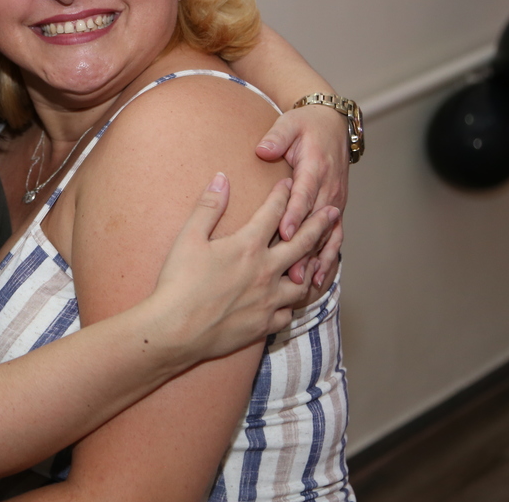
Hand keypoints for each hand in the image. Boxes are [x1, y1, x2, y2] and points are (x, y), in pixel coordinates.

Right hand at [152, 173, 340, 361]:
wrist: (176, 330)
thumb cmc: (178, 282)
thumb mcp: (188, 237)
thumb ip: (209, 206)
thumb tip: (222, 178)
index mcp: (248, 246)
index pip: (273, 213)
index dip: (283, 194)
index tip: (290, 183)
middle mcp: (265, 272)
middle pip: (302, 243)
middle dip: (319, 224)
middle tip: (333, 212)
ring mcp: (267, 301)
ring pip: (302, 282)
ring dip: (312, 268)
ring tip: (319, 260)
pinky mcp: (263, 325)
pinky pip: (287, 314)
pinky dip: (291, 305)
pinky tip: (289, 302)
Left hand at [255, 104, 348, 287]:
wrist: (331, 123)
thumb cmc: (305, 125)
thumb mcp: (289, 124)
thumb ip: (277, 137)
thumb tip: (263, 149)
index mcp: (315, 167)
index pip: (304, 195)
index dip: (295, 215)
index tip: (284, 232)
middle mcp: (328, 187)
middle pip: (316, 222)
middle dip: (304, 248)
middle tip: (291, 271)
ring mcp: (334, 200)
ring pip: (327, 234)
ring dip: (317, 259)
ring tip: (304, 282)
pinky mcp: (335, 208)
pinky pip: (334, 236)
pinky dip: (328, 257)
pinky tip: (318, 278)